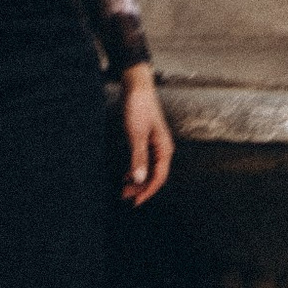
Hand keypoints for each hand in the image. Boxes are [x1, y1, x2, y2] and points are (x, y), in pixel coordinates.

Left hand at [120, 65, 173, 207]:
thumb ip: (138, 158)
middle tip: (125, 197)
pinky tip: (127, 175)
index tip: (135, 201)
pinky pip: (144, 161)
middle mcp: (162, 148)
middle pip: (154, 175)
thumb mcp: (136, 134)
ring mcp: (155, 145)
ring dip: (138, 180)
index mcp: (164, 148)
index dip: (147, 191)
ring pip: (148, 169)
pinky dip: (136, 170)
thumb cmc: (139, 106)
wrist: (136, 86)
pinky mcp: (146, 140)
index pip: (159, 177)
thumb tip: (140, 179)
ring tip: (124, 189)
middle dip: (141, 188)